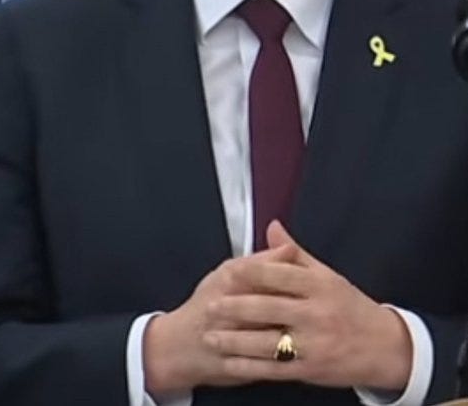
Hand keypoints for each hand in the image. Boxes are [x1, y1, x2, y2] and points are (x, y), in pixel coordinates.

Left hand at [143, 222, 411, 396]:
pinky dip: (250, 366)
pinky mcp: (311, 369)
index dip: (251, 273)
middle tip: (210, 306)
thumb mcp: (327, 275)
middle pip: (270, 308)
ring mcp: (314, 344)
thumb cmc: (351, 306)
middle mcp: (316, 313)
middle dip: (236, 308)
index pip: (280, 275)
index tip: (228, 272)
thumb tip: (271, 226)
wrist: (386, 348)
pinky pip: (275, 368)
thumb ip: (295, 254)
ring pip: (268, 342)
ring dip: (236, 340)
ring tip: (211, 335)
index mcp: (320, 285)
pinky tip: (230, 362)